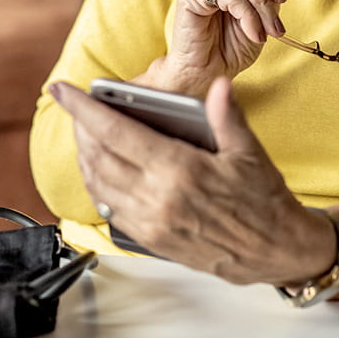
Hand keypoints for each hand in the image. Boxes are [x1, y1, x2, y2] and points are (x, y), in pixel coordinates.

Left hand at [51, 77, 334, 285]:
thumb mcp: (249, 152)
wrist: (275, 251)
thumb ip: (226, 117)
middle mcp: (158, 198)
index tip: (63, 91)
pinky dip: (98, 186)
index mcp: (179, 170)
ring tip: (85, 136)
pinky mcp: (151, 240)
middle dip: (80, 128)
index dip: (84, 108)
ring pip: (98, 184)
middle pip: (98, 156)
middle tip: (76, 109)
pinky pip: (111, 209)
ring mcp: (151, 223)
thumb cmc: (264, 201)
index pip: (116, 132)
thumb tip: (217, 86)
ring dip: (85, 157)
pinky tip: (102, 172)